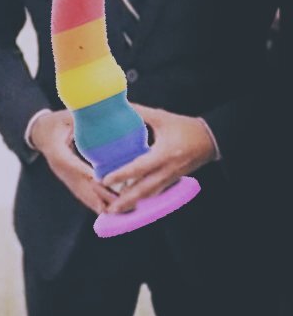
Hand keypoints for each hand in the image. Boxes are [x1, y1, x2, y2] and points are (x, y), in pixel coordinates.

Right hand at [31, 109, 116, 214]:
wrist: (39, 133)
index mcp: (55, 149)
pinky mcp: (68, 179)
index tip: (97, 179)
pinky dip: (93, 201)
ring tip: (115, 211)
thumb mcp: (66, 116)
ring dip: (97, 202)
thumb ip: (81, 117)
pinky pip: (81, 193)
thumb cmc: (55, 122)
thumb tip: (101, 111)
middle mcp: (59, 166)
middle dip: (96, 194)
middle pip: (77, 184)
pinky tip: (107, 210)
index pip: (69, 162)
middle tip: (114, 202)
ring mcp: (63, 175)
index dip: (82, 170)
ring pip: (80, 192)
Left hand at [102, 105, 216, 212]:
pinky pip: (156, 193)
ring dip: (133, 203)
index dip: (121, 175)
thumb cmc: (186, 127)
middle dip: (125, 201)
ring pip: (150, 195)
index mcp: (163, 154)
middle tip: (108, 209)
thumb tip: (122, 105)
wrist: (210, 139)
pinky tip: (133, 201)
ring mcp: (171, 178)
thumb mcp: (162, 117)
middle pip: (143, 190)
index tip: (104, 180)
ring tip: (116, 210)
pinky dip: (143, 198)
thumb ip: (141, 112)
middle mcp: (167, 170)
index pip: (138, 168)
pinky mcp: (173, 180)